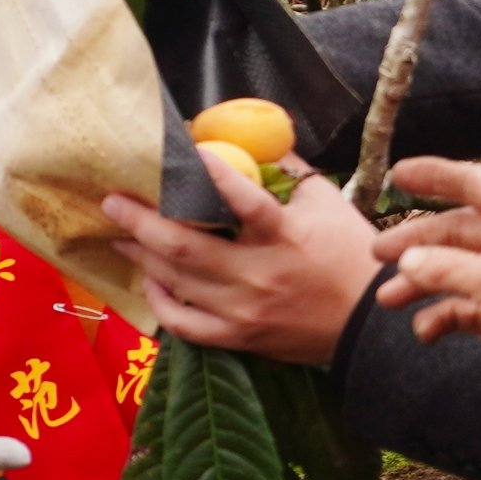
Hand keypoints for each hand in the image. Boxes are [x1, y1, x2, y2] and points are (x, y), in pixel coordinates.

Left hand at [103, 149, 383, 363]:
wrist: (368, 325)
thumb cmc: (350, 257)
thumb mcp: (328, 203)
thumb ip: (288, 172)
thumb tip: (253, 142)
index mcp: (285, 235)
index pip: (242, 199)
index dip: (210, 172)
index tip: (182, 151)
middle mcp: (258, 273)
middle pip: (184, 245)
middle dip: (141, 220)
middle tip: (112, 200)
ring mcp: (244, 310)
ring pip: (176, 281)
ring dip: (142, 254)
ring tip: (121, 234)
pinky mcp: (239, 337)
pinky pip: (185, 323)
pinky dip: (161, 302)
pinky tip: (151, 281)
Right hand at [372, 157, 480, 400]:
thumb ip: (443, 267)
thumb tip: (408, 261)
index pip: (472, 183)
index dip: (435, 176)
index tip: (399, 175)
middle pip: (453, 231)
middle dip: (415, 242)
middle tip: (378, 253)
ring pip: (451, 271)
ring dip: (420, 284)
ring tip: (387, 299)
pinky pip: (460, 308)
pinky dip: (440, 316)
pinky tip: (425, 329)